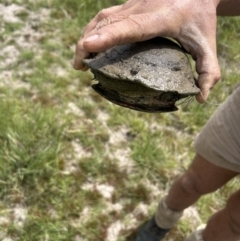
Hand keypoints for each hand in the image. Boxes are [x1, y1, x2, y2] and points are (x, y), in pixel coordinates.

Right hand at [73, 0, 220, 102]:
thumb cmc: (202, 17)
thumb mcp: (207, 44)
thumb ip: (209, 71)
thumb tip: (199, 98)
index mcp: (160, 18)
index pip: (129, 27)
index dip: (106, 37)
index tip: (85, 47)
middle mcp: (142, 8)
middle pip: (107, 23)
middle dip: (87, 43)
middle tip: (79, 66)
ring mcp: (133, 4)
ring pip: (102, 18)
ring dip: (87, 36)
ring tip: (80, 59)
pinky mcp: (129, 4)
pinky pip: (106, 16)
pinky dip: (94, 30)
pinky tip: (90, 42)